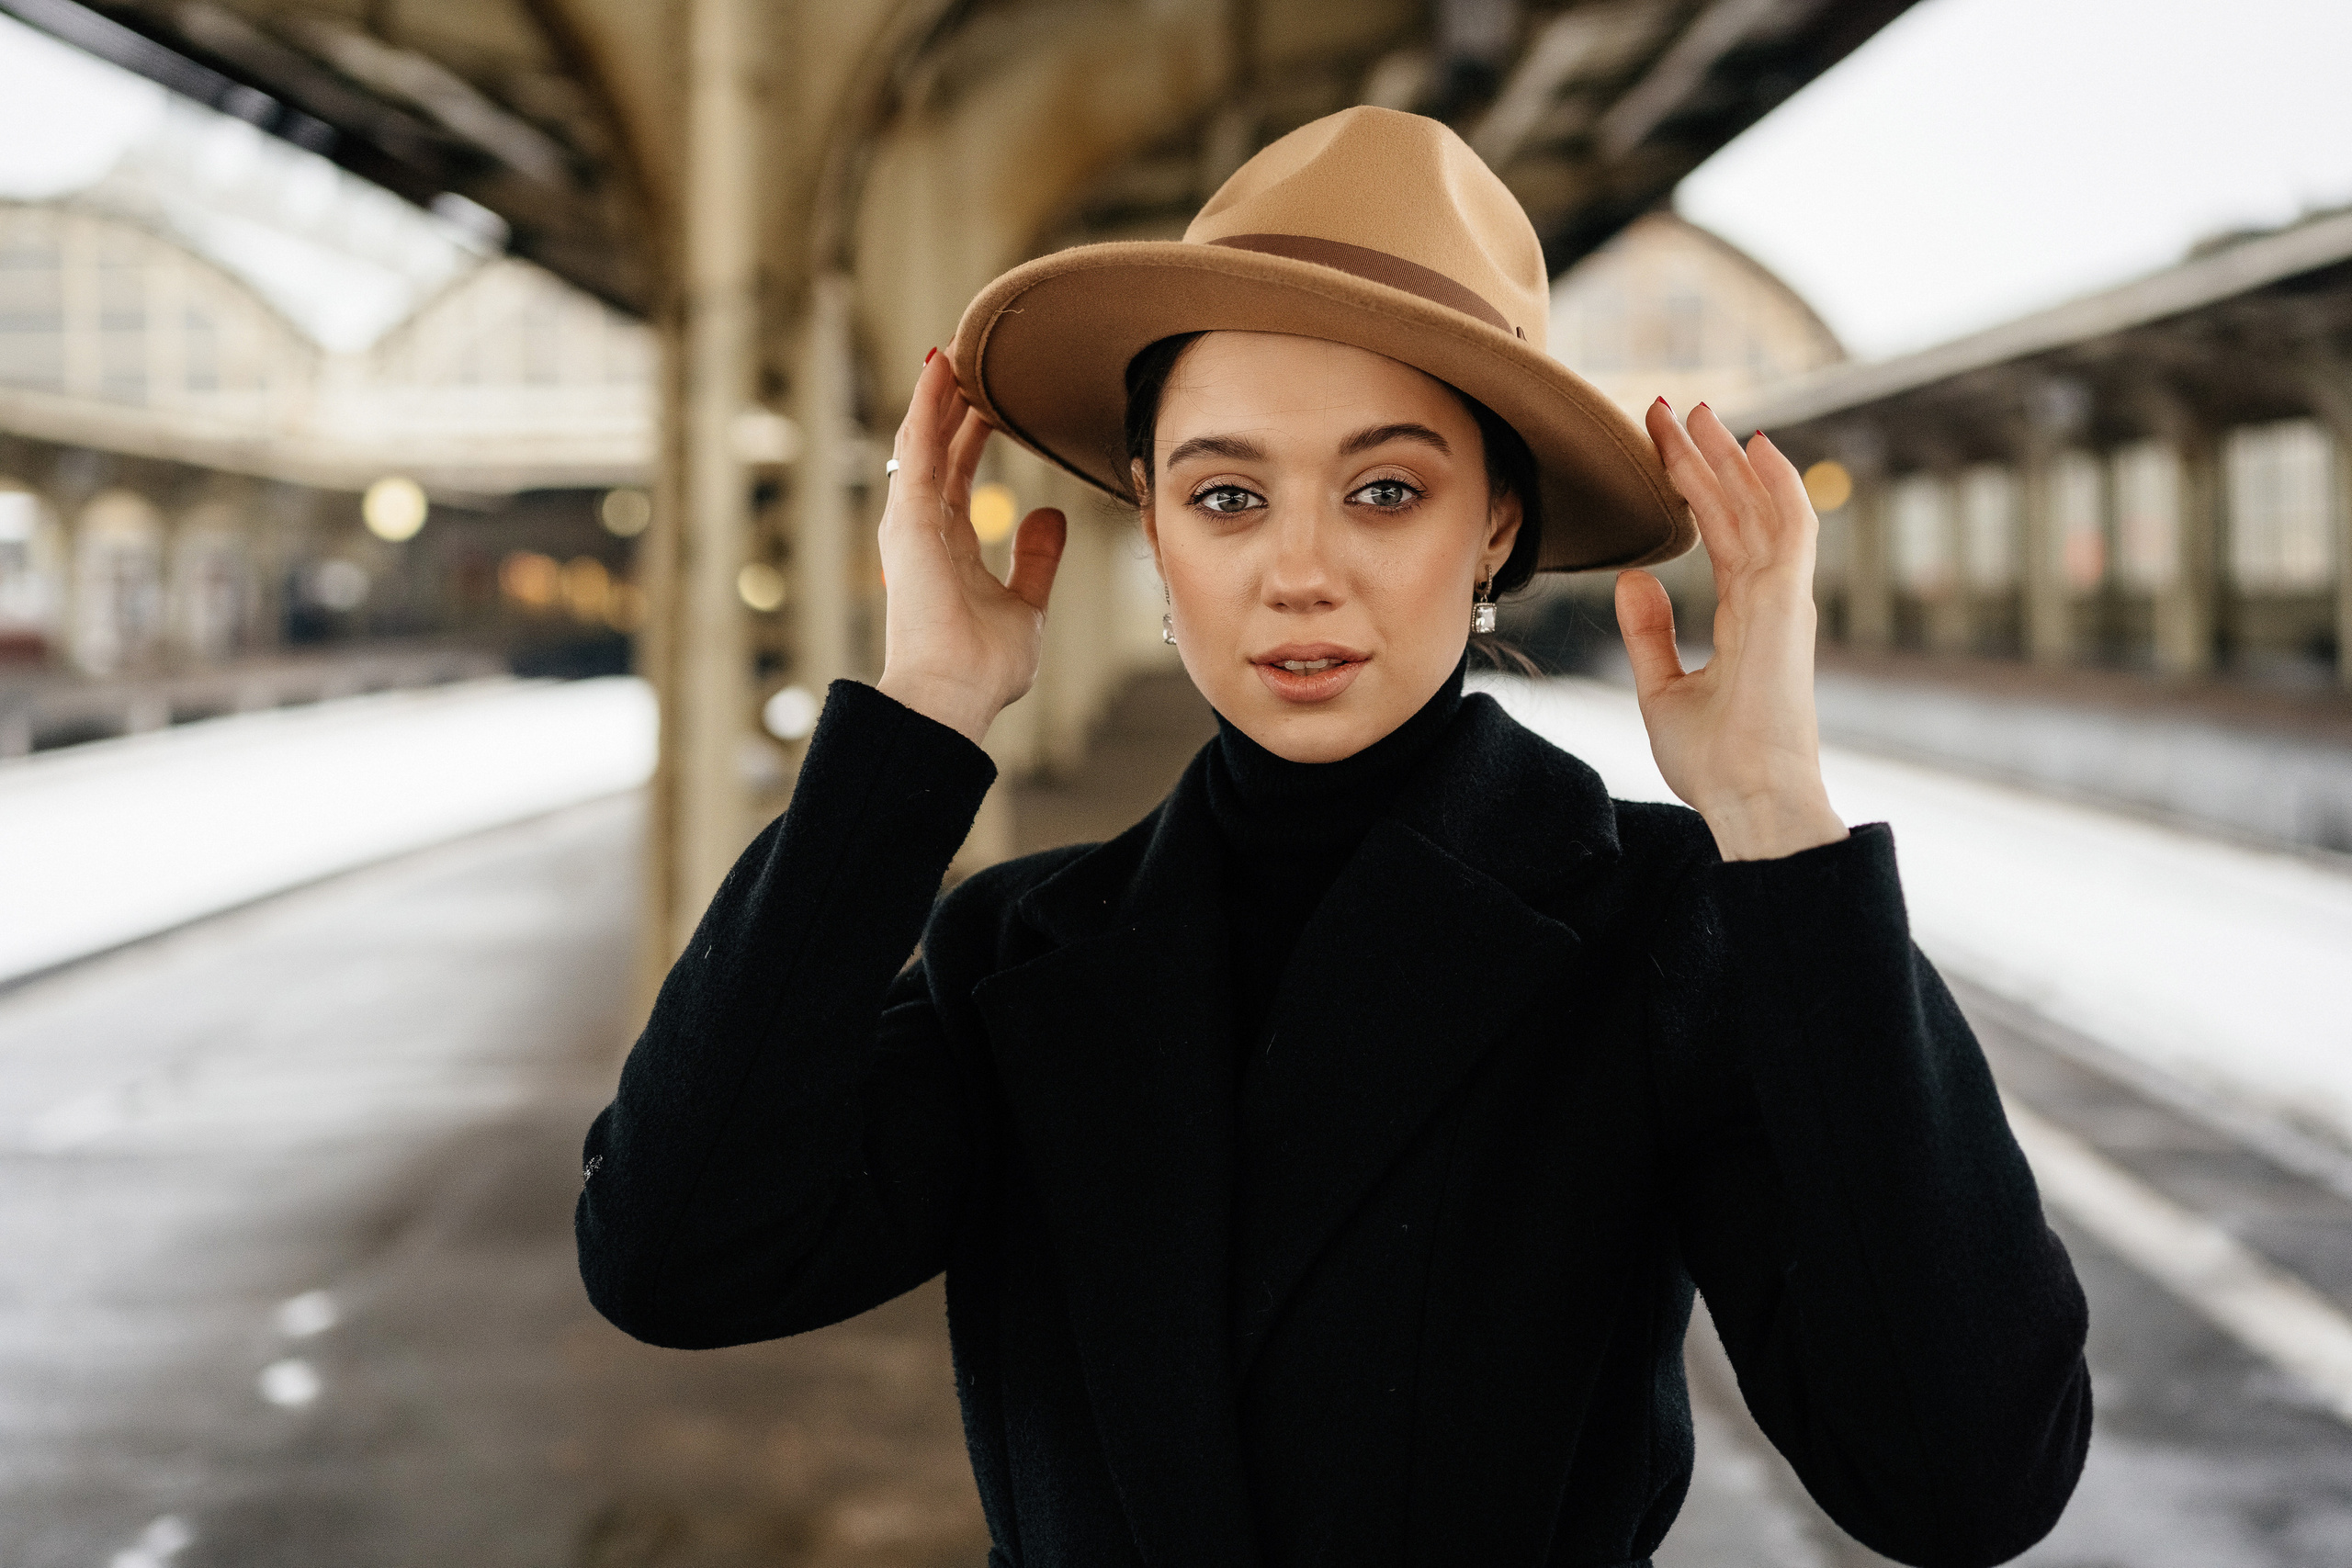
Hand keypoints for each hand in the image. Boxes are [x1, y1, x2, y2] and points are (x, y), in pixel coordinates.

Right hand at [874, 351, 1066, 745]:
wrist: (954, 696)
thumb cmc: (983, 666)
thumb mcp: (1025, 603)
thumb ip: (1035, 558)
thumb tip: (1049, 515)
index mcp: (947, 547)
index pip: (957, 473)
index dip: (970, 432)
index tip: (988, 398)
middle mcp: (923, 529)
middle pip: (936, 447)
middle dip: (952, 401)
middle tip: (970, 355)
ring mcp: (911, 522)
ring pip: (921, 439)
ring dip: (936, 393)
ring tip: (953, 347)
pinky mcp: (908, 519)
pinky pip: (916, 449)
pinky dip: (927, 406)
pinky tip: (940, 368)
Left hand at [1616, 400, 1846, 861]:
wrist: (1747, 803)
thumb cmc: (1714, 762)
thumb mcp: (1661, 689)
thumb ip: (1649, 632)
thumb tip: (1631, 579)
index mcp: (1746, 618)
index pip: (1720, 534)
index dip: (1693, 487)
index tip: (1661, 445)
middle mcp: (1770, 601)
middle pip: (1737, 510)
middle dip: (1703, 457)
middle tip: (1670, 408)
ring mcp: (1783, 602)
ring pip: (1759, 508)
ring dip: (1728, 457)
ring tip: (1696, 411)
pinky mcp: (1788, 609)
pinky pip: (1789, 531)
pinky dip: (1776, 484)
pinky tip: (1753, 446)